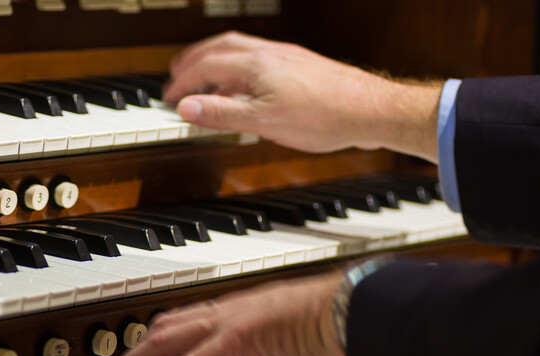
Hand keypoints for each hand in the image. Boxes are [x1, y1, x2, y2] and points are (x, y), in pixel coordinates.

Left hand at [102, 271, 345, 355]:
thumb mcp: (310, 334)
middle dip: (137, 346)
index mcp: (248, 308)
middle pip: (169, 324)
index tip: (148, 347)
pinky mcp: (235, 340)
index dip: (166, 332)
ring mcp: (231, 321)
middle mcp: (232, 309)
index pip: (195, 316)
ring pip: (166, 340)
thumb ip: (302, 346)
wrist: (356, 304)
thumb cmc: (343, 318)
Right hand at [164, 31, 442, 161]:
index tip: (169, 98)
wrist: (370, 110)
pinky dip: (239, 67)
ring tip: (206, 80)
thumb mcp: (265, 122)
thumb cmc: (326, 116)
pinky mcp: (300, 64)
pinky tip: (247, 86)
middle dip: (193, 62)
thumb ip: (224, 113)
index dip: (183, 83)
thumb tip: (188, 108)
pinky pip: (258, 57)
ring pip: (239, 49)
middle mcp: (269, 53)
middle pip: (219, 48)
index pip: (205, 66)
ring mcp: (286, 56)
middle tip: (177, 77)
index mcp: (255, 64)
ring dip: (215, 61)